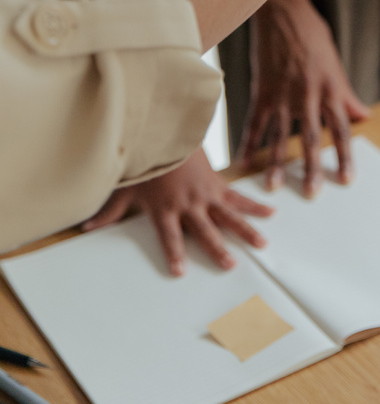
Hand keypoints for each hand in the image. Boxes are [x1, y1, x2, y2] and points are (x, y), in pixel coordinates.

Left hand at [82, 148, 272, 275]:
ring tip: (261, 244)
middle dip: (218, 249)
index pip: (170, 237)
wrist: (166, 130)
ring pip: (229, 215)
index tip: (180, 272)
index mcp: (166, 209)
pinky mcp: (218, 183)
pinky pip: (238, 197)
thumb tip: (85, 228)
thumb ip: (110, 212)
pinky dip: (254, 205)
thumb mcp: (126, 187)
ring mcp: (206, 193)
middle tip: (230, 265)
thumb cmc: (146, 160)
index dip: (175, 255)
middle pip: (205, 230)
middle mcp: (189, 204)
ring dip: (246, 230)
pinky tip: (270, 212)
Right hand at [238, 0, 369, 195]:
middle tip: (311, 193)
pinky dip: (249, 142)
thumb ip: (347, 94)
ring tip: (273, 186)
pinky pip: (255, 121)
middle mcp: (308, 94)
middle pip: (312, 137)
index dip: (345, 155)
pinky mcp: (262, 89)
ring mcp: (283, 93)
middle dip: (311, 168)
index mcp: (330, 88)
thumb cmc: (312, 34)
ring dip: (276, 162)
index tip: (346, 180)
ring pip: (281, 135)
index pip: (341, 129)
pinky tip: (243, 160)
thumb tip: (365, 115)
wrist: (282, 11)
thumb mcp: (335, 63)